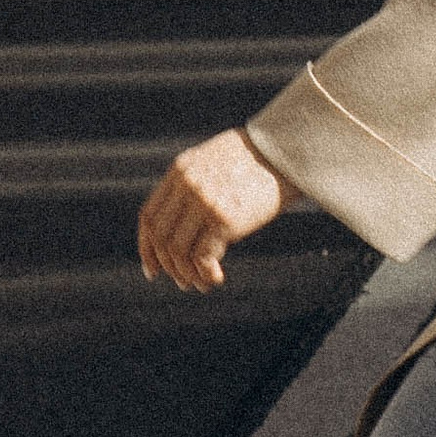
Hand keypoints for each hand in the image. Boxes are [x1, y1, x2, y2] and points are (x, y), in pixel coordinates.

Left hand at [137, 128, 297, 290]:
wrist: (288, 153)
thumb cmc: (259, 161)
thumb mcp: (215, 162)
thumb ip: (194, 183)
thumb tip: (182, 223)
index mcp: (181, 170)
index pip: (148, 216)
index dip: (147, 247)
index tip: (154, 268)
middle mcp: (187, 185)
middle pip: (160, 236)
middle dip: (168, 265)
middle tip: (182, 281)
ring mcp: (204, 201)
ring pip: (178, 250)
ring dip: (187, 274)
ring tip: (201, 284)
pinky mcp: (224, 218)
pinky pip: (201, 257)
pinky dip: (205, 274)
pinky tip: (216, 279)